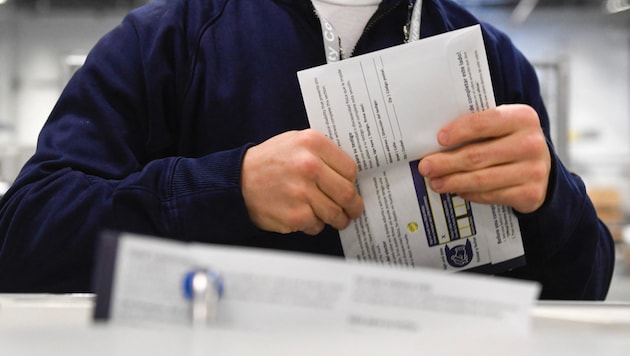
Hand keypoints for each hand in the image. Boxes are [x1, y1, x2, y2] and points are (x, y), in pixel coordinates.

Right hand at [241, 129, 363, 234]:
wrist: (237, 180)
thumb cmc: (270, 161)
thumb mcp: (295, 141)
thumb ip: (322, 152)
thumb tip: (349, 174)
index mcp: (312, 143)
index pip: (350, 169)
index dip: (351, 182)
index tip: (350, 188)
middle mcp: (309, 166)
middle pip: (347, 193)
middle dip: (353, 206)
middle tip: (352, 210)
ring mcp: (302, 192)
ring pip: (335, 213)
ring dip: (338, 219)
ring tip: (335, 219)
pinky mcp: (295, 215)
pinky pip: (317, 225)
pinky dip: (315, 225)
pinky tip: (305, 217)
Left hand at [418, 104, 550, 213]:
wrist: (542, 167)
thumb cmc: (510, 142)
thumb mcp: (502, 127)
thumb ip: (477, 128)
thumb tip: (436, 143)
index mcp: (522, 118)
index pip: (484, 123)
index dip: (459, 131)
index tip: (439, 139)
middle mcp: (531, 143)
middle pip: (478, 155)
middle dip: (446, 162)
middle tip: (425, 167)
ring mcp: (533, 170)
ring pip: (482, 179)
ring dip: (453, 182)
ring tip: (435, 183)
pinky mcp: (530, 193)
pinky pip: (491, 195)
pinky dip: (470, 193)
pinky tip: (457, 190)